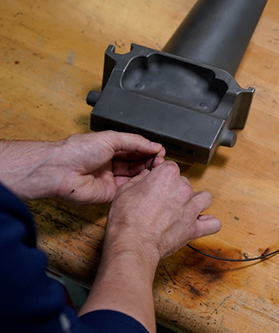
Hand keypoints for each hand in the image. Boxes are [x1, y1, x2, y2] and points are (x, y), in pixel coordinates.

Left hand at [0, 132, 164, 203]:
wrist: (60, 171)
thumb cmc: (76, 151)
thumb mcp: (110, 138)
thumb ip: (134, 141)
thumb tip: (153, 144)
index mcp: (108, 148)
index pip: (133, 148)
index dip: (147, 149)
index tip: (160, 150)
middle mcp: (110, 164)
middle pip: (136, 162)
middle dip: (149, 160)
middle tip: (162, 159)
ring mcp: (110, 179)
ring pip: (134, 175)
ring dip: (146, 171)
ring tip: (159, 167)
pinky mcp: (110, 194)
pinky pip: (129, 189)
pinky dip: (139, 184)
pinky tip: (148, 178)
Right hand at [104, 161, 220, 263]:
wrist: (133, 242)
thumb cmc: (127, 218)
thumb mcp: (125, 190)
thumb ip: (139, 180)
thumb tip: (145, 177)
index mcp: (168, 175)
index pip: (171, 168)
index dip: (162, 177)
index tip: (156, 184)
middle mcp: (183, 189)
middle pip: (186, 183)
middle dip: (176, 191)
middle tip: (162, 203)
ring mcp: (192, 208)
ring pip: (205, 198)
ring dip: (197, 202)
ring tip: (185, 209)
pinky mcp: (195, 228)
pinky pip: (213, 224)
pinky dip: (208, 224)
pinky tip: (200, 224)